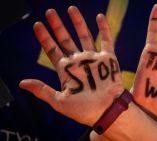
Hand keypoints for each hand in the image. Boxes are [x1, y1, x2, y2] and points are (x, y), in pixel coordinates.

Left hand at [19, 6, 123, 125]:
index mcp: (66, 70)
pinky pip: (106, 40)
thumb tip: (22, 83)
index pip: (52, 50)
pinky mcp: (109, 59)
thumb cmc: (84, 110)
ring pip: (84, 36)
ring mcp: (93, 59)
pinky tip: (99, 16)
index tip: (37, 25)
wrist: (107, 111)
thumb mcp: (59, 101)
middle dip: (58, 26)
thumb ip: (42, 90)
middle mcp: (78, 62)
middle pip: (66, 39)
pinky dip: (104, 28)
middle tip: (50, 12)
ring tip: (71, 8)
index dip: (44, 38)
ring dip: (78, 22)